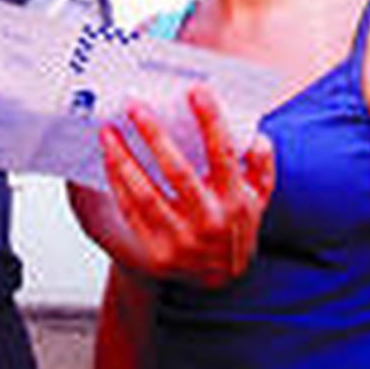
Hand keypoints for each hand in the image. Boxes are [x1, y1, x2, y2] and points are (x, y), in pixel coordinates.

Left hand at [100, 85, 275, 286]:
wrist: (219, 278)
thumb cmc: (234, 223)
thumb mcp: (257, 198)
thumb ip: (261, 166)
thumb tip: (257, 138)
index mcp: (236, 202)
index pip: (223, 155)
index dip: (211, 121)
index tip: (196, 90)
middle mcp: (210, 222)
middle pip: (179, 172)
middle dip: (154, 136)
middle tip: (134, 106)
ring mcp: (183, 241)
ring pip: (147, 194)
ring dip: (124, 160)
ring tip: (108, 131)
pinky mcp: (158, 253)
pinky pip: (132, 212)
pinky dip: (119, 183)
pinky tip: (109, 159)